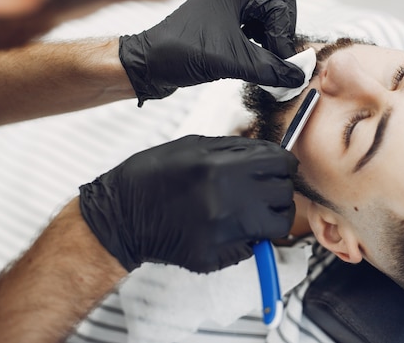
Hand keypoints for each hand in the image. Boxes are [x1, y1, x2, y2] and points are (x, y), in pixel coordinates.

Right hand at [78, 135, 296, 272]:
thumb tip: (272, 156)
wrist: (119, 217)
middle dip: (278, 189)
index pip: (280, 164)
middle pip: (283, 195)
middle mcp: (225, 201)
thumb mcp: (193, 146)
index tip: (280, 167)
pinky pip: (251, 248)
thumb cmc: (153, 174)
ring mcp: (220, 233)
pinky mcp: (213, 257)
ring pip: (277, 226)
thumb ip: (236, 150)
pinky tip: (226, 228)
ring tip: (253, 211)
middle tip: (264, 190)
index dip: (284, 164)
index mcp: (219, 167)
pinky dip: (246, 238)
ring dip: (271, 216)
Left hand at [119, 0, 304, 104]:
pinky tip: (258, 61)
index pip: (279, 6)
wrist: (149, 65)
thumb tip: (297, 78)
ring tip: (270, 62)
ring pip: (265, 16)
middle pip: (277, 4)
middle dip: (282, 31)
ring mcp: (225, 5)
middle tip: (281, 55)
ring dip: (272, 39)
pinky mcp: (221, 21)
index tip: (285, 63)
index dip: (285, 36)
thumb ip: (270, 69)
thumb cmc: (182, 54)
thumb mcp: (234, 62)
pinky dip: (260, 43)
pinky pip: (252, 27)